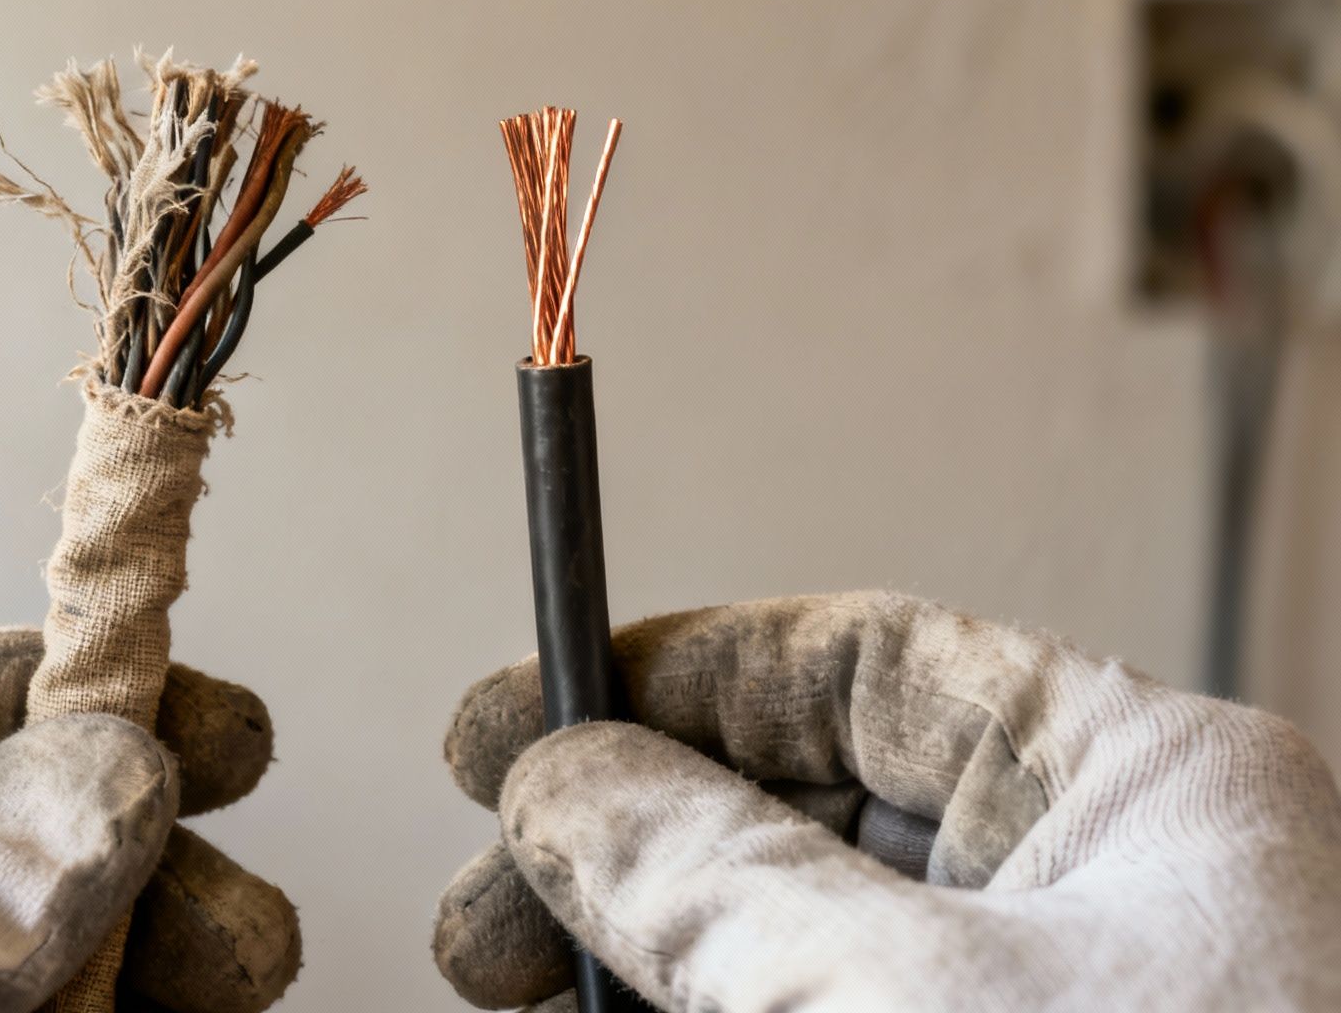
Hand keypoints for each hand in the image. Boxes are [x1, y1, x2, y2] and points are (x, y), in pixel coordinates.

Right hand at [433, 591, 1340, 1011]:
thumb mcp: (904, 1007)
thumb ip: (715, 875)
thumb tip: (565, 782)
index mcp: (1147, 797)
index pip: (868, 663)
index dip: (673, 675)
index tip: (528, 712)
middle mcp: (1108, 905)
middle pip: (809, 807)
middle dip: (629, 839)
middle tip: (493, 895)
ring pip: (799, 943)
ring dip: (643, 961)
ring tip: (515, 996)